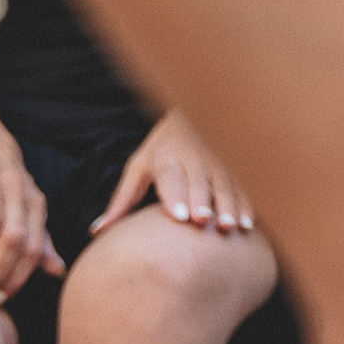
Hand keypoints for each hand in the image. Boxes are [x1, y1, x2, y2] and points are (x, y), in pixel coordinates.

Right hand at [0, 68, 64, 303]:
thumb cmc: (2, 178)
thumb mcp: (25, 204)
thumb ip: (40, 237)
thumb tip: (58, 270)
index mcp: (34, 201)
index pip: (34, 245)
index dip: (20, 275)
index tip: (4, 296)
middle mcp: (17, 189)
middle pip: (14, 237)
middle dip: (0, 270)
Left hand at [110, 109, 253, 234]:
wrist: (196, 111)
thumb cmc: (162, 148)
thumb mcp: (139, 166)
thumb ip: (122, 200)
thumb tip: (96, 232)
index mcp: (165, 158)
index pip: (171, 177)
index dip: (176, 195)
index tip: (179, 216)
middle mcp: (193, 158)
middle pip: (199, 183)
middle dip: (202, 202)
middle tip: (202, 221)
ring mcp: (218, 161)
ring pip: (224, 186)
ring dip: (227, 207)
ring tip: (228, 227)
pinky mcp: (235, 167)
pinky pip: (242, 188)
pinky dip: (246, 206)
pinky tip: (247, 226)